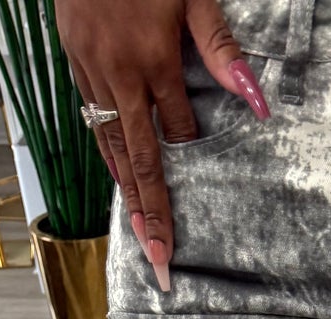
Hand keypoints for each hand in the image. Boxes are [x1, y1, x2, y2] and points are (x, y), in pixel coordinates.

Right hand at [56, 0, 268, 290]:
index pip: (175, 131)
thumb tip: (256, 100)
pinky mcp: (73, 62)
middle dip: (150, 212)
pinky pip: (92, 120)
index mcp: (151, 59)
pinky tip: (118, 177)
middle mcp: (118, 74)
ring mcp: (90, 70)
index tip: (192, 209)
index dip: (187, 167)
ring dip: (126, 193)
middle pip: (138, 159)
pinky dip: (106, 155)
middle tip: (157, 258)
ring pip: (110, 144)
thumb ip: (220, 48)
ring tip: (138, 234)